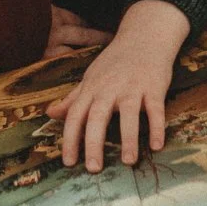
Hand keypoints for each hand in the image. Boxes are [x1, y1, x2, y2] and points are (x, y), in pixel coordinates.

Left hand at [46, 0, 188, 170]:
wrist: (144, 37)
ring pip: (129, 114)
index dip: (70, 139)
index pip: (76, 115)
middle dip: (94, 143)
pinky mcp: (154, 87)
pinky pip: (156, 109)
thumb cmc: (115, 63)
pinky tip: (157, 146)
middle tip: (94, 168)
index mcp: (92, 89)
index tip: (69, 162)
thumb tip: (49, 113)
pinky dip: (157, 127)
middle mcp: (110, 89)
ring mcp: (133, 88)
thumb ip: (72, 98)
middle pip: (98, 117)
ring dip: (128, 139)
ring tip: (127, 162)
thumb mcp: (90, 78)